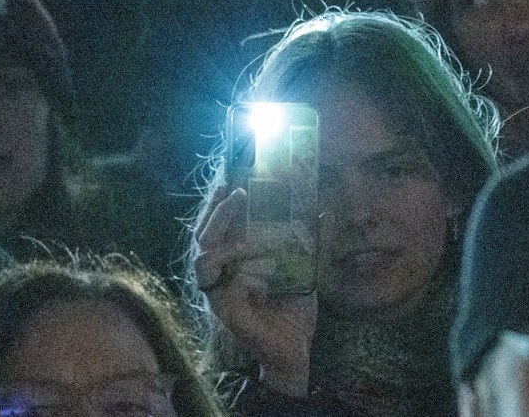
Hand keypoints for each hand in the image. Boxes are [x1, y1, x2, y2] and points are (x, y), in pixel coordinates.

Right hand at [195, 186, 316, 396]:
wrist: (296, 350)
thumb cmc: (294, 311)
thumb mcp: (310, 271)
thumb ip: (316, 243)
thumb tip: (324, 212)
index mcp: (237, 263)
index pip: (220, 229)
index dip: (221, 205)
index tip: (232, 178)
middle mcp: (222, 275)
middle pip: (204, 235)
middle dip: (215, 208)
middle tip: (233, 186)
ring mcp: (218, 291)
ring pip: (204, 252)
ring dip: (222, 225)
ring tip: (240, 203)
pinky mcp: (222, 306)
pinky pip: (218, 278)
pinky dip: (233, 258)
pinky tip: (251, 247)